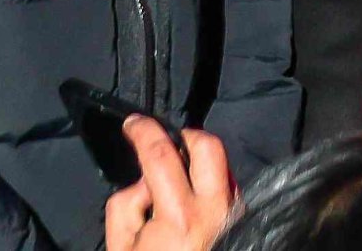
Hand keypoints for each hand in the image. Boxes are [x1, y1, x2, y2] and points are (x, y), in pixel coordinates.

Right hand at [101, 121, 237, 250]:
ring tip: (173, 177)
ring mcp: (234, 211)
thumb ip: (125, 204)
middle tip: (162, 143)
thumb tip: (143, 180)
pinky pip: (225, 182)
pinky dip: (206, 179)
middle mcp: (215, 209)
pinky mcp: (241, 215)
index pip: (162, 156)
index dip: (144, 131)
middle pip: (208, 146)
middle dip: (183, 135)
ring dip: (195, 159)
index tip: (133, 122)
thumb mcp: (121, 245)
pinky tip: (188, 195)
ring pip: (221, 162)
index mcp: (181, 217)